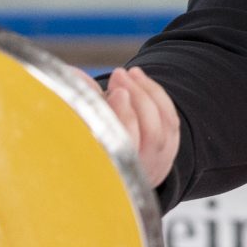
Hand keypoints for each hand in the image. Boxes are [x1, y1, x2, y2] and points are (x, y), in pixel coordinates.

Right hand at [78, 64, 179, 187]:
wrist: (106, 161)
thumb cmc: (84, 140)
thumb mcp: (76, 126)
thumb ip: (79, 105)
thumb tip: (76, 79)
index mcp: (111, 174)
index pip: (125, 148)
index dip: (125, 119)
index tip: (117, 93)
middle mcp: (138, 172)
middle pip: (152, 136)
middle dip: (139, 99)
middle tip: (119, 75)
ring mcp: (157, 163)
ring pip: (164, 126)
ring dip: (147, 92)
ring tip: (128, 73)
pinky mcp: (169, 148)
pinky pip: (170, 119)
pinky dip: (157, 94)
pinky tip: (139, 77)